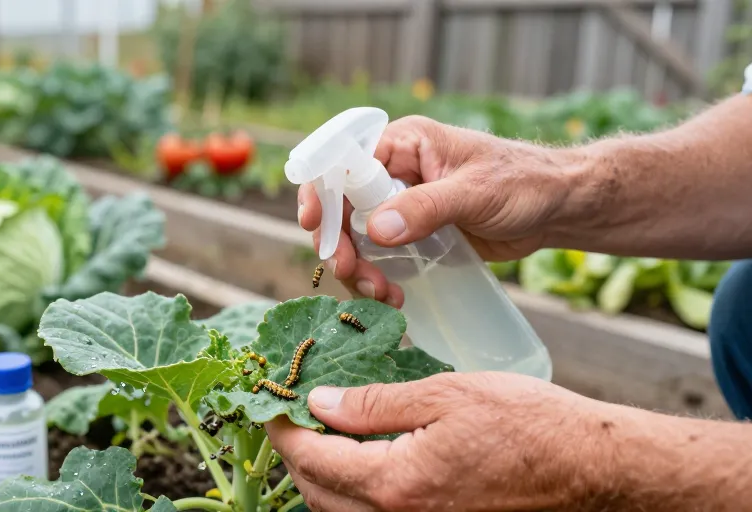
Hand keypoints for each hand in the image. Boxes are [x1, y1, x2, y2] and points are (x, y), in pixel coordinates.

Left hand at [265, 372, 627, 510]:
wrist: (593, 471)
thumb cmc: (530, 425)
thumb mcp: (446, 395)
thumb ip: (375, 403)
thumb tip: (318, 404)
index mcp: (396, 485)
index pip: (312, 462)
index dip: (284, 431)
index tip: (272, 405)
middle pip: (318, 495)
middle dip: (296, 456)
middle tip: (293, 418)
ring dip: (321, 479)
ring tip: (323, 436)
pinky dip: (353, 496)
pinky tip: (362, 463)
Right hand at [298, 116, 574, 305]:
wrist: (558, 209)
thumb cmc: (525, 184)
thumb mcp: (476, 193)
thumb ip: (426, 208)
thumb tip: (375, 230)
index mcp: (402, 144)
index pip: (342, 162)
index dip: (321, 192)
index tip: (314, 225)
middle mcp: (393, 172)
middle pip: (341, 207)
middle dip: (341, 244)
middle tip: (354, 275)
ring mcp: (400, 205)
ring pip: (355, 238)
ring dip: (358, 270)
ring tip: (383, 295)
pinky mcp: (413, 235)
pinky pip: (379, 258)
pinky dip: (378, 279)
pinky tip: (394, 298)